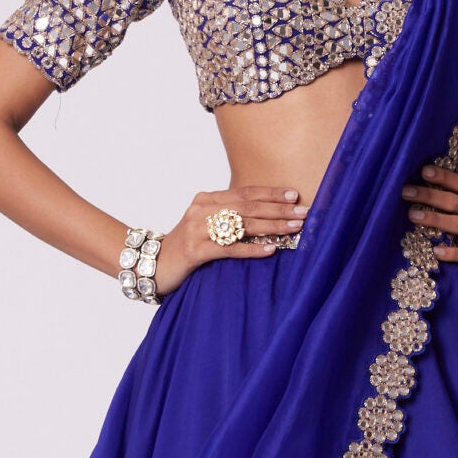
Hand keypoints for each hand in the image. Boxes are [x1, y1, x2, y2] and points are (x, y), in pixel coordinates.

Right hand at [154, 185, 304, 294]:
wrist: (153, 264)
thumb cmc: (188, 246)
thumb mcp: (207, 225)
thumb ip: (230, 217)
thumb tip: (268, 216)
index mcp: (207, 199)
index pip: (245, 192)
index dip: (271, 193)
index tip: (295, 196)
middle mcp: (202, 209)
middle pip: (247, 207)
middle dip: (279, 209)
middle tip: (303, 213)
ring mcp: (197, 229)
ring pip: (242, 225)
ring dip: (272, 226)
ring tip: (294, 228)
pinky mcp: (196, 251)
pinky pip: (229, 248)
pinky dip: (252, 248)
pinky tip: (270, 249)